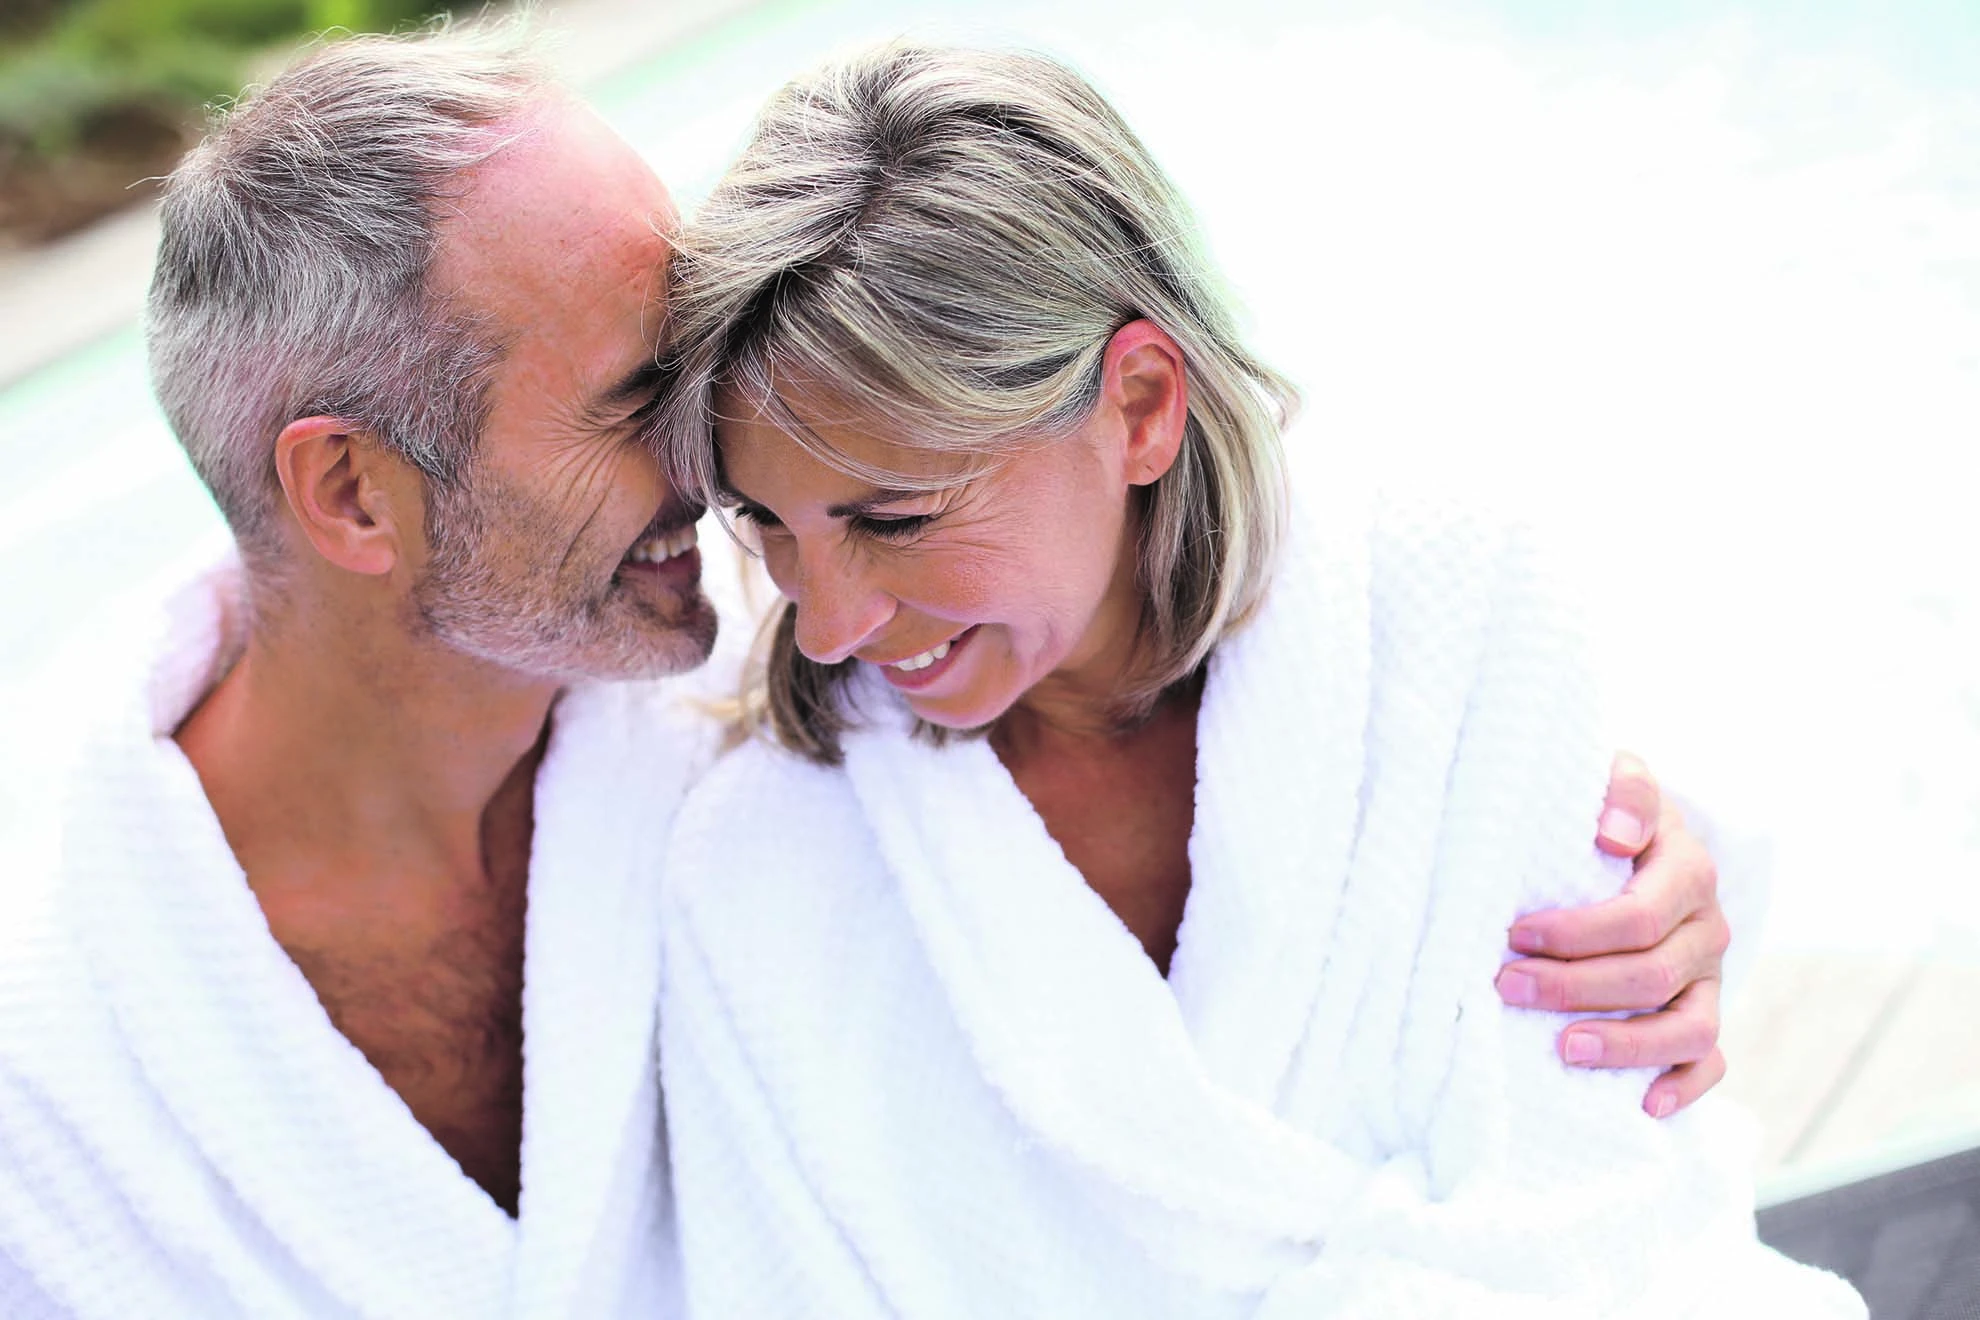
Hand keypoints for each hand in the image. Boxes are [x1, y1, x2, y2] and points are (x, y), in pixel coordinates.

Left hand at [1494, 752, 1731, 1118]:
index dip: (1575, 933)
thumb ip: (1624, 789)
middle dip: (1574, 987)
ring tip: (1563, 1050)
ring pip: (1688, 1027)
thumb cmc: (1606, 807)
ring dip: (1625, 1045)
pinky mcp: (1704, 1009)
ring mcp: (1710, 975)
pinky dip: (1684, 1087)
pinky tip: (1642, 1104)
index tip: (1513, 935)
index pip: (1638, 917)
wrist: (1636, 829)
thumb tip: (1613, 833)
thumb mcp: (1615, 776)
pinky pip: (1710, 1059)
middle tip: (1505, 987)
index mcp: (1687, 870)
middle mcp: (1707, 927)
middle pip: (1651, 975)